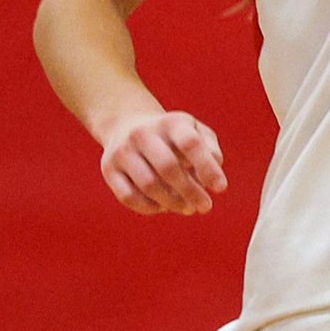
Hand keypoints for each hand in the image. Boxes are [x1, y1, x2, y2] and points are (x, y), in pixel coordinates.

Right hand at [98, 109, 227, 214]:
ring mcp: (122, 150)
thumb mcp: (196, 133)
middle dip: (191, 192)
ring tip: (187, 208)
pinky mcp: (108, 168)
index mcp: (170, 122)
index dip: (207, 168)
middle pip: (168, 167)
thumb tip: (211, 180)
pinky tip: (164, 206)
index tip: (221, 188)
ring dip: (172, 202)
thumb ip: (211, 152)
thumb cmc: (173, 136)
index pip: (190, 143)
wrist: (128, 126)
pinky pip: (129, 197)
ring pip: (148, 185)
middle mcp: (142, 133)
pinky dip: (150, 208)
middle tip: (205, 206)